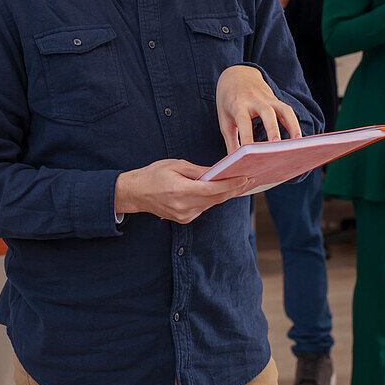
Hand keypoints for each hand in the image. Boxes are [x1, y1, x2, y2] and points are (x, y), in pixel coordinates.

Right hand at [115, 159, 251, 223]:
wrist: (135, 193)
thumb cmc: (153, 174)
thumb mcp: (175, 165)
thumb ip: (198, 171)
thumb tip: (218, 172)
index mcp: (181, 190)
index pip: (214, 189)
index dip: (232, 184)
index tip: (245, 178)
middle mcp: (184, 206)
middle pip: (217, 199)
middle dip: (235, 189)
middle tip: (250, 180)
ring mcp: (185, 215)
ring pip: (212, 204)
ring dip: (225, 194)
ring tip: (239, 184)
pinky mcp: (185, 219)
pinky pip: (204, 208)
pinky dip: (212, 199)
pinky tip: (219, 191)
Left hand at [216, 64, 301, 153]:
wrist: (236, 74)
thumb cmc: (228, 101)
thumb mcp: (225, 120)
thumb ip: (231, 141)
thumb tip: (233, 164)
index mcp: (237, 104)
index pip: (244, 122)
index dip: (247, 137)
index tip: (250, 155)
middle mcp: (254, 99)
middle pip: (266, 112)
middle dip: (272, 129)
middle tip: (276, 146)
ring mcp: (267, 97)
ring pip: (283, 109)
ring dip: (291, 125)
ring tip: (296, 143)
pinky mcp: (275, 98)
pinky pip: (287, 110)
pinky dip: (293, 123)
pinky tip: (297, 138)